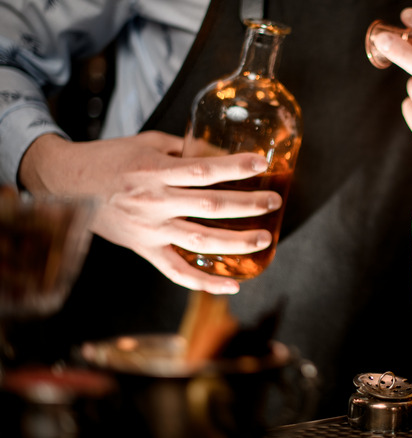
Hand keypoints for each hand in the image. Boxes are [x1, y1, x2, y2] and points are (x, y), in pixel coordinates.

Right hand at [20, 132, 282, 293]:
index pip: (203, 170)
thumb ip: (184, 150)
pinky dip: (204, 283)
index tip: (261, 163)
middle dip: (247, 205)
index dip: (234, 167)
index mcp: (155, 172)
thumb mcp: (148, 143)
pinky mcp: (145, 249)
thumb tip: (220, 154)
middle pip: (209, 207)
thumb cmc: (111, 159)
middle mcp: (155, 203)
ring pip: (199, 242)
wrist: (67, 183)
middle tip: (274, 202)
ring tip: (264, 239)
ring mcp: (150, 230)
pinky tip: (232, 287)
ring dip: (236, 243)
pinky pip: (176, 272)